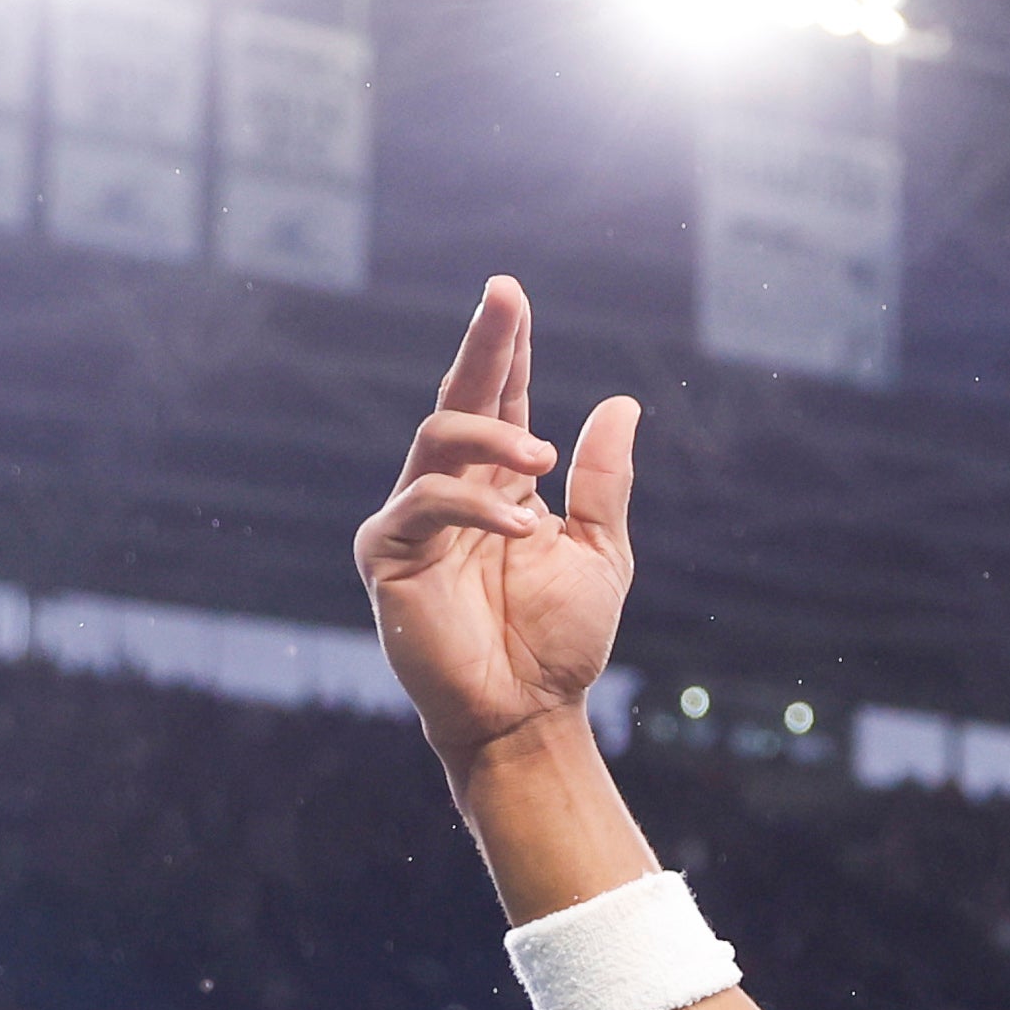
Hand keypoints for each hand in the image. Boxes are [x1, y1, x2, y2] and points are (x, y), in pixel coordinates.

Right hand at [358, 278, 637, 774]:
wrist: (528, 714)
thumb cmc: (560, 642)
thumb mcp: (599, 551)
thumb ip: (602, 481)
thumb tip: (622, 403)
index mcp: (499, 483)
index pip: (499, 400)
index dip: (505, 348)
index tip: (511, 295)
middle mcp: (452, 490)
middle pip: (460, 397)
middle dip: (482, 344)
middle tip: (503, 296)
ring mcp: (414, 518)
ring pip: (438, 440)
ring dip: (492, 436)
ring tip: (542, 459)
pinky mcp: (388, 553)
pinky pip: (424, 504)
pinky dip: (476, 507)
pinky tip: (522, 527)